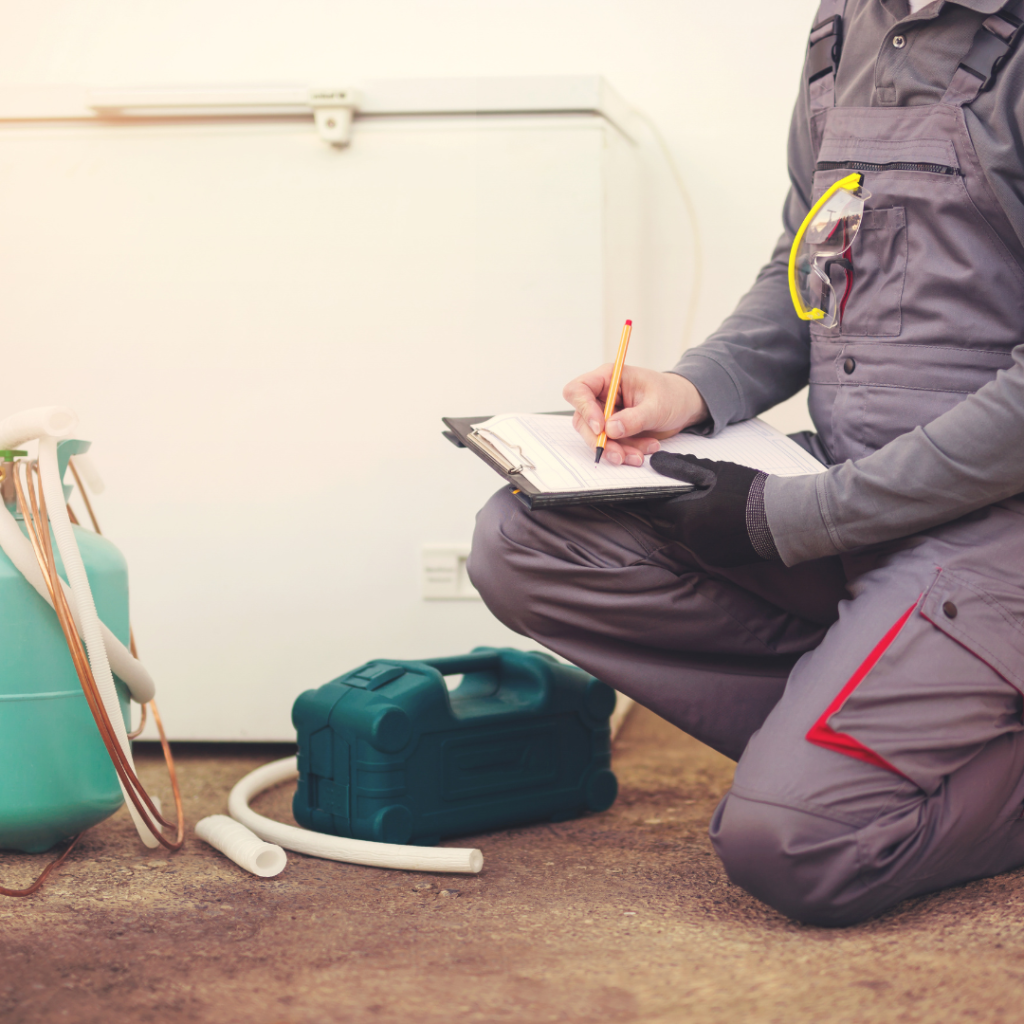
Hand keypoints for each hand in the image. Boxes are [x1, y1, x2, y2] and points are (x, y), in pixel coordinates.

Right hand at [562, 366, 708, 465]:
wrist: (685, 407)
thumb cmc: (672, 395)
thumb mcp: (657, 405)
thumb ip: (634, 418)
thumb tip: (611, 429)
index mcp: (609, 378)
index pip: (579, 390)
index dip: (584, 409)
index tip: (601, 428)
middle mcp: (603, 396)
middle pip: (583, 420)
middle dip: (601, 440)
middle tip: (619, 454)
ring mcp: (607, 415)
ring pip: (597, 437)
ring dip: (616, 450)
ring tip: (639, 455)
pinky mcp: (614, 431)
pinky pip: (611, 446)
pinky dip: (625, 452)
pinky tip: (644, 450)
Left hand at [645, 453, 778, 566]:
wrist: (783, 518)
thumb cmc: (750, 491)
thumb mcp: (716, 472)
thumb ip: (683, 468)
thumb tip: (657, 461)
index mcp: (687, 516)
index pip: (656, 508)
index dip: (656, 497)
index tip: (660, 489)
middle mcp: (691, 538)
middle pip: (664, 526)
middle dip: (665, 512)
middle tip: (676, 498)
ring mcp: (704, 552)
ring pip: (681, 537)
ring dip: (683, 524)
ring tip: (700, 508)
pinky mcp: (717, 560)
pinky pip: (699, 547)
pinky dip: (700, 535)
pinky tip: (715, 523)